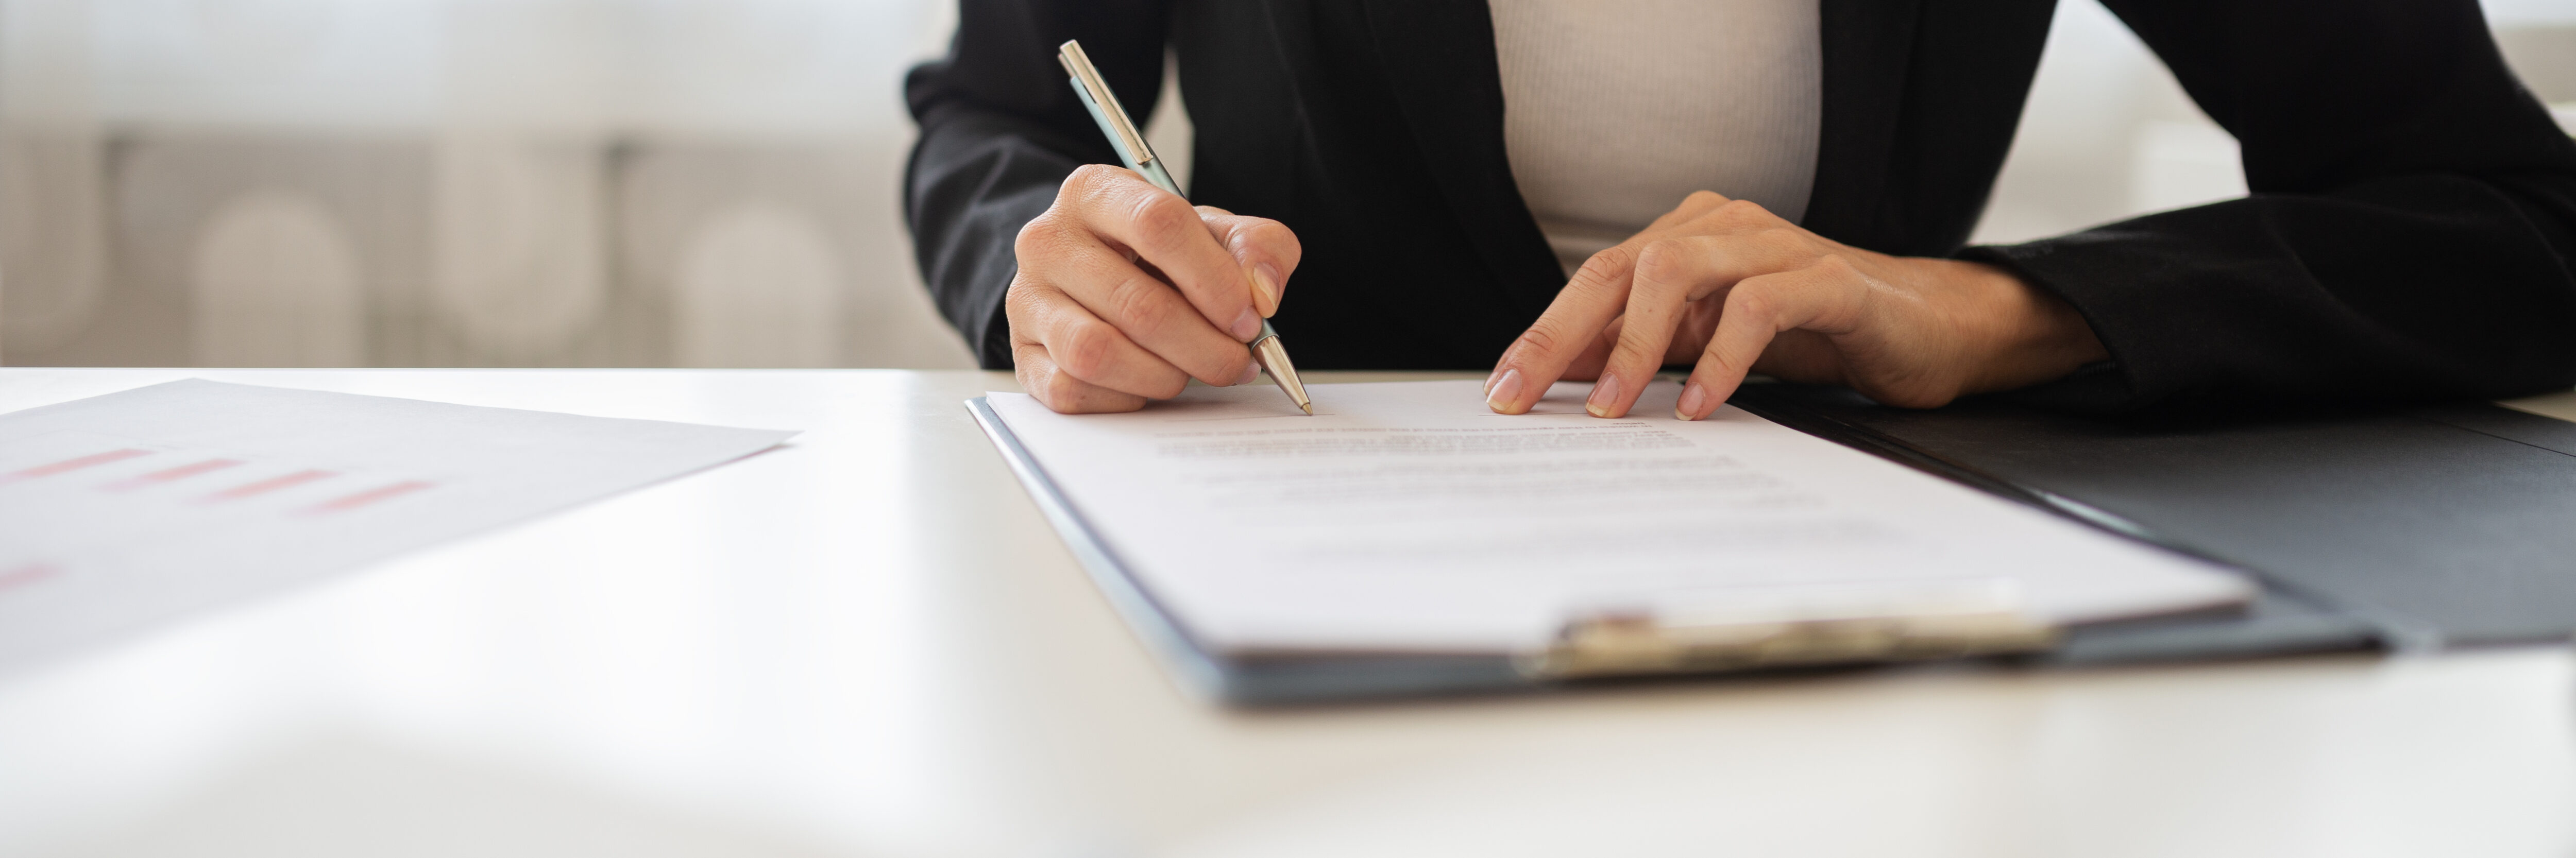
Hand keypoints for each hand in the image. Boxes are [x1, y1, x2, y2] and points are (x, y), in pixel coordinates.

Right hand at [1009, 164, 1299, 412]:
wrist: (1101, 280)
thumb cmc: (1162, 257)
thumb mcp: (1217, 234)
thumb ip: (1258, 249)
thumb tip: (1261, 294)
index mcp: (1096, 191)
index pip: (1158, 225)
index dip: (1215, 279)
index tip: (1249, 317)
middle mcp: (1048, 240)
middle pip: (1136, 303)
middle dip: (1203, 346)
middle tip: (1237, 361)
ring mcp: (1027, 300)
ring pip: (1097, 352)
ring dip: (1163, 375)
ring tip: (1189, 372)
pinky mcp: (1022, 356)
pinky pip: (1072, 391)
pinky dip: (1123, 398)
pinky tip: (1145, 383)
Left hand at [1482, 191, 2106, 418]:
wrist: (1927, 329)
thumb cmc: (1815, 336)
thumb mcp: (1713, 345)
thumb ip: (1650, 354)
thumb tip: (1566, 386)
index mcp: (1690, 238)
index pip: (1597, 278)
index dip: (1545, 332)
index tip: (1504, 391)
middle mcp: (1724, 228)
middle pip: (1620, 267)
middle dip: (1562, 336)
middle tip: (1525, 397)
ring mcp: (1776, 247)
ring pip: (1677, 271)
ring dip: (1633, 345)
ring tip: (1612, 410)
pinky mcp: (1829, 280)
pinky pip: (1760, 304)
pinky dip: (1721, 356)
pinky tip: (1700, 405)